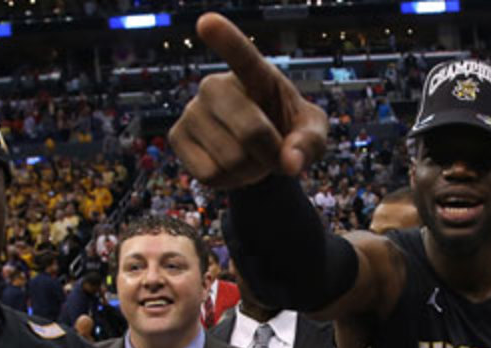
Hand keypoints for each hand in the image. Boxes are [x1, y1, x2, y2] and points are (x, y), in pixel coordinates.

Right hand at [168, 13, 327, 187]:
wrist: (262, 152)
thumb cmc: (289, 132)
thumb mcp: (313, 134)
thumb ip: (310, 143)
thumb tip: (289, 163)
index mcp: (255, 74)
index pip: (242, 55)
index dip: (225, 39)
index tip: (207, 22)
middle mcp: (216, 85)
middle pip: (251, 132)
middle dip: (272, 155)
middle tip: (275, 154)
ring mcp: (192, 109)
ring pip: (230, 160)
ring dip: (251, 172)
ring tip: (252, 158)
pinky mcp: (177, 136)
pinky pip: (209, 174)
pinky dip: (229, 182)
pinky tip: (231, 168)